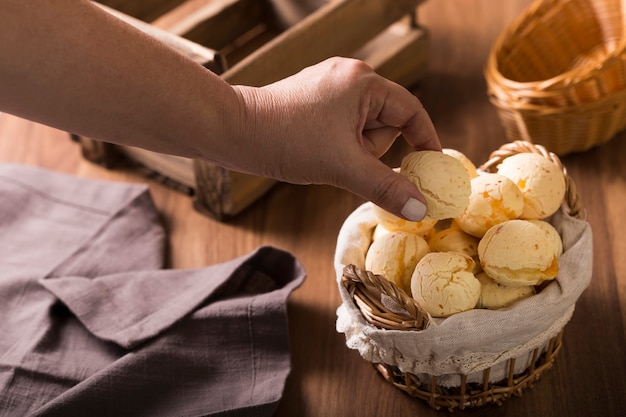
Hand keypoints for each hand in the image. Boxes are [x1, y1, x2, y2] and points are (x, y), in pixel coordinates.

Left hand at [233, 57, 440, 219]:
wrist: (233, 132)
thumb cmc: (288, 140)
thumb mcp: (344, 167)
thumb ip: (386, 187)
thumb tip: (420, 209)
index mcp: (364, 81)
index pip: (411, 111)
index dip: (424, 141)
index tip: (429, 169)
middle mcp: (349, 77)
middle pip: (385, 123)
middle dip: (370, 150)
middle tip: (346, 161)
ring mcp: (328, 87)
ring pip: (361, 129)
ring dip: (352, 151)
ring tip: (323, 155)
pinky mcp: (312, 100)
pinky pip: (341, 128)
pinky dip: (337, 146)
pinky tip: (314, 152)